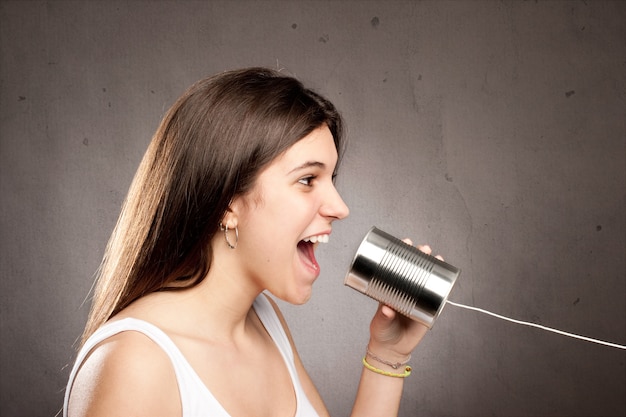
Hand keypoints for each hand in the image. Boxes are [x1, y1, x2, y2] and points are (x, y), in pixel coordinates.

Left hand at [366, 239, 443, 360]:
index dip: (402, 253)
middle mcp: (405, 290)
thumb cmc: (382, 332)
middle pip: (414, 268)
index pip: (396, 266)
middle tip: (423, 248)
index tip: (405, 242)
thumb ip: (383, 317)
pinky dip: (443, 285)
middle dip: (420, 255)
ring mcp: (418, 298)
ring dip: (433, 266)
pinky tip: (447, 276)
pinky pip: (437, 295)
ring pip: (427, 278)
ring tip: (436, 257)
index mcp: (391, 287)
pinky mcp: (428, 309)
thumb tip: (387, 310)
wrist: (393, 350)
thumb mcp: (380, 323)